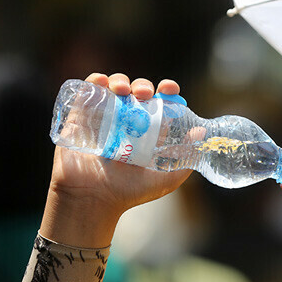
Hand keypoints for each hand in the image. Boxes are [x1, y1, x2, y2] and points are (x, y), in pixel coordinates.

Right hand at [40, 73, 192, 247]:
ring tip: (124, 90)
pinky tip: (102, 82)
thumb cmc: (129, 193)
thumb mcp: (166, 179)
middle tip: (145, 94)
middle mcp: (125, 122)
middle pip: (137, 92)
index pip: (159, 103)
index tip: (170, 88)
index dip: (166, 91)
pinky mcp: (80, 118)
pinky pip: (86, 93)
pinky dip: (95, 82)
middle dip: (143, 86)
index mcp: (147, 131)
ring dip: (121, 81)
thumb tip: (202, 133)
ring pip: (113, 88)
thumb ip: (185, 158)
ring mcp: (103, 118)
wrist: (93, 200)